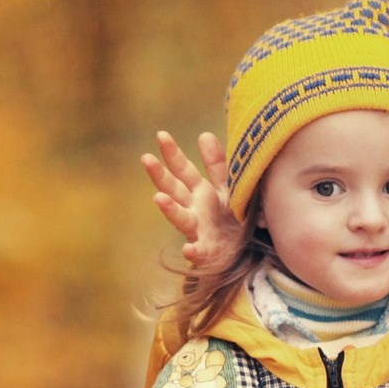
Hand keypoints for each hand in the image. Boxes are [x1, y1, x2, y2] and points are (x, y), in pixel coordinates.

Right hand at [141, 131, 242, 268]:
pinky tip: (188, 249)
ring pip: (180, 218)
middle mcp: (193, 209)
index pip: (183, 170)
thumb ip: (217, 164)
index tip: (161, 135)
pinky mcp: (207, 252)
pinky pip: (199, 252)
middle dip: (160, 175)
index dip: (172, 153)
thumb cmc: (230, 216)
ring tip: (159, 198)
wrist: (242, 252)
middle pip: (174, 189)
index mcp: (199, 191)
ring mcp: (198, 230)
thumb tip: (203, 134)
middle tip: (146, 159)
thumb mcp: (226, 187)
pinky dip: (193, 252)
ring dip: (169, 208)